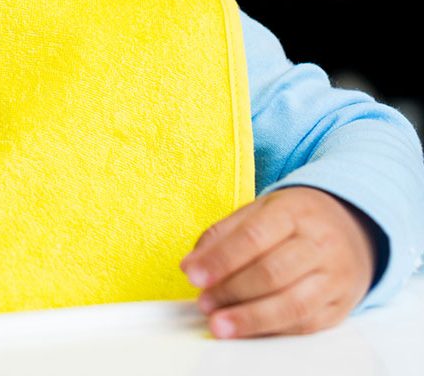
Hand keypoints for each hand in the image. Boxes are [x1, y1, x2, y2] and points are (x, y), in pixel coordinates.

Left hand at [180, 186, 375, 337]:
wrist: (351, 228)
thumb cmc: (293, 220)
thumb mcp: (258, 211)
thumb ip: (222, 235)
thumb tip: (191, 265)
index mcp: (293, 212)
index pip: (253, 237)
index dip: (221, 259)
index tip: (193, 276)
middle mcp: (319, 244)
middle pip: (272, 273)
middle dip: (232, 292)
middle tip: (204, 304)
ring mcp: (335, 277)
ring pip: (293, 305)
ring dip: (251, 319)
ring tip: (220, 324)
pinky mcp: (341, 306)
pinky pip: (306, 325)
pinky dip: (273, 331)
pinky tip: (248, 331)